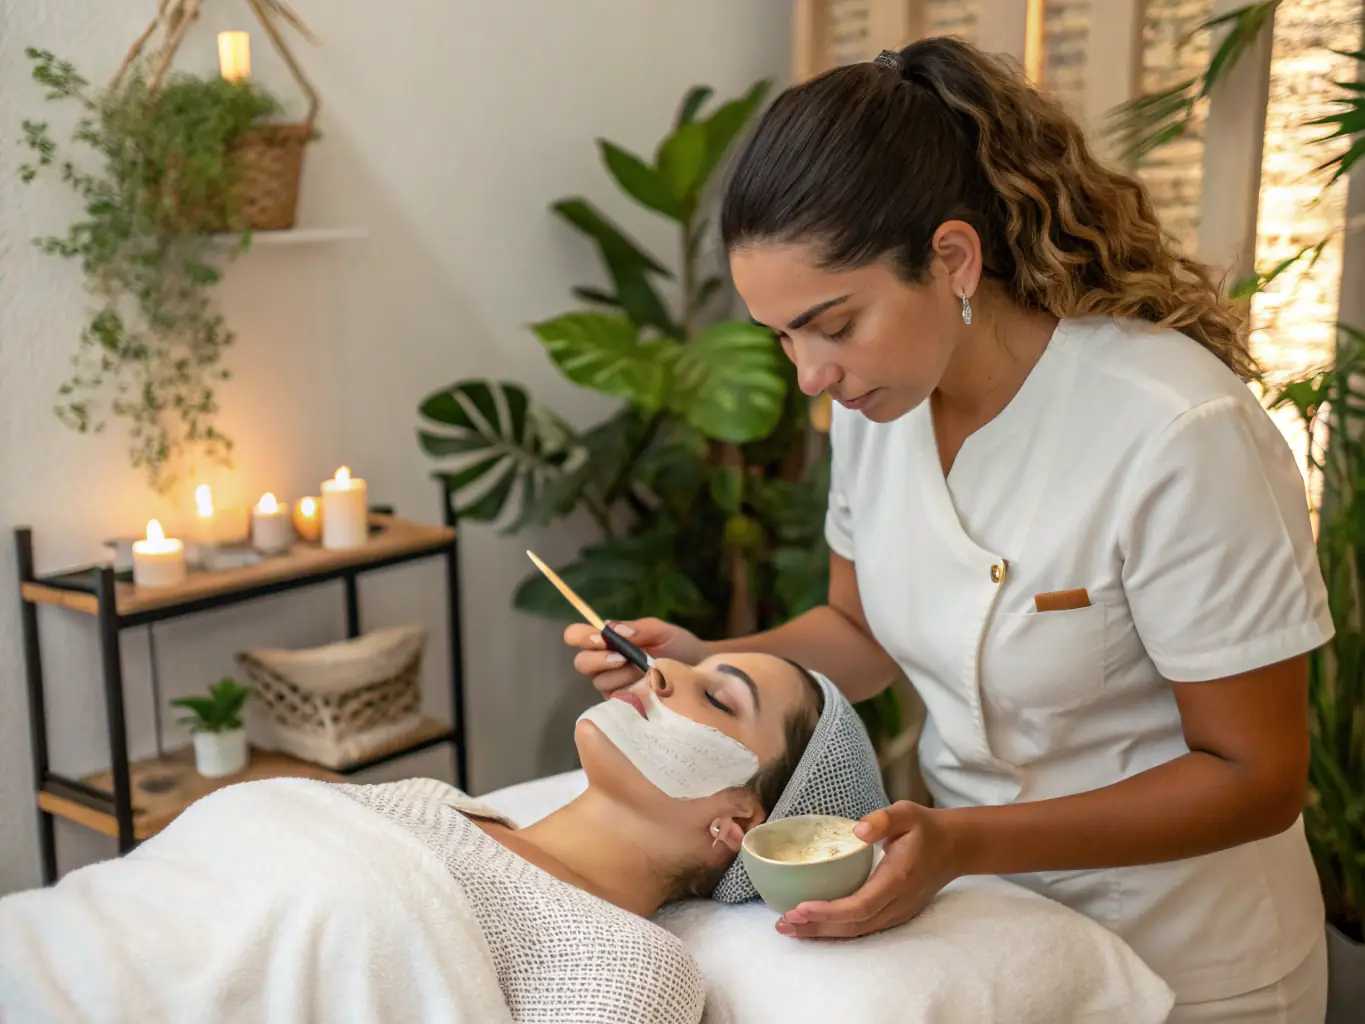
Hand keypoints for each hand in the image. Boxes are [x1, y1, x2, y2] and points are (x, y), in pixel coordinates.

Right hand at [563, 617, 707, 694]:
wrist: (701, 670)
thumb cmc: (679, 646)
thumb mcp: (662, 631)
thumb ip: (639, 628)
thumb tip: (612, 628)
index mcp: (609, 641)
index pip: (576, 635)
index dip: (581, 636)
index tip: (601, 639)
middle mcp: (605, 663)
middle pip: (581, 662)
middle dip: (599, 659)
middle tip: (622, 658)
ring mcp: (613, 685)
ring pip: (598, 682)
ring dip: (619, 675)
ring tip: (644, 672)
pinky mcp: (624, 703)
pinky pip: (614, 699)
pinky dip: (627, 691)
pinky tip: (644, 687)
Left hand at [775, 802, 959, 938]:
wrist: (954, 847)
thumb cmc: (926, 828)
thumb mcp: (907, 813)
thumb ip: (883, 820)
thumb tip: (857, 831)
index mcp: (897, 880)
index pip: (860, 905)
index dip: (829, 911)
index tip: (800, 907)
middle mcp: (897, 904)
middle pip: (853, 927)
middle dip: (816, 928)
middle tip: (782, 924)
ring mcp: (897, 913)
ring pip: (857, 932)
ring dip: (822, 933)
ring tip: (790, 929)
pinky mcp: (894, 915)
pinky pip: (862, 928)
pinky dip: (836, 930)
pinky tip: (814, 926)